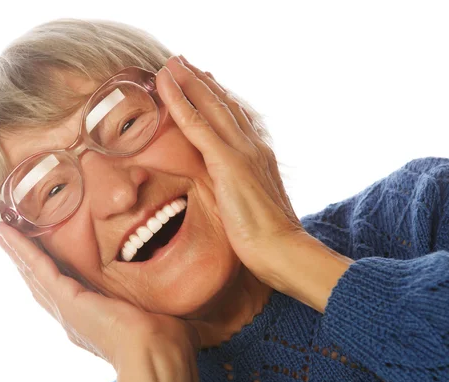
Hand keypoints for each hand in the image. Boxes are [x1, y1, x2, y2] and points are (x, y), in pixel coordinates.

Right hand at [0, 222, 201, 381]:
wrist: (160, 358)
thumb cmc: (168, 344)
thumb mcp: (160, 317)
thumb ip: (159, 307)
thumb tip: (177, 306)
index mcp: (95, 321)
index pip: (68, 290)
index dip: (52, 272)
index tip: (43, 256)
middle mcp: (75, 318)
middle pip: (43, 283)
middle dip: (26, 261)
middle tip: (7, 238)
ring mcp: (68, 311)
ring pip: (36, 275)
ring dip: (17, 252)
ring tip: (0, 232)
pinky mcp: (68, 302)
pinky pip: (40, 270)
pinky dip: (22, 251)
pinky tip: (6, 234)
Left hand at [156, 56, 311, 289]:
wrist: (283, 251)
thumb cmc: (269, 239)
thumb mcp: (254, 207)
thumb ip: (244, 191)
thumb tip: (233, 192)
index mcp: (259, 157)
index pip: (236, 119)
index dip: (217, 98)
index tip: (203, 81)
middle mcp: (253, 146)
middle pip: (224, 104)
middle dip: (201, 81)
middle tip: (183, 62)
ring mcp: (242, 152)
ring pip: (211, 106)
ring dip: (188, 82)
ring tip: (171, 63)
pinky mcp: (229, 163)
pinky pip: (198, 125)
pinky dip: (180, 102)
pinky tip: (165, 86)